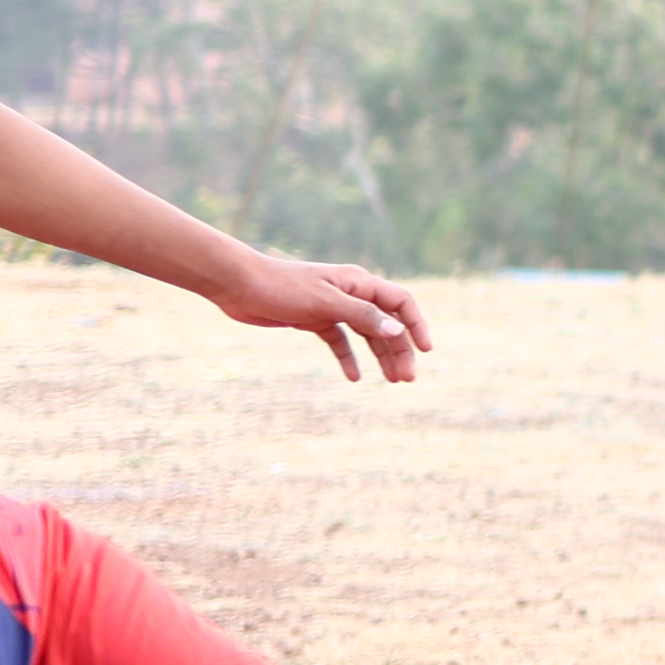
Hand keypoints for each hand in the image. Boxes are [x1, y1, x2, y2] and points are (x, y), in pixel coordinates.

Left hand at [214, 247, 433, 384]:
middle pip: (386, 323)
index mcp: (359, 283)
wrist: (238, 284)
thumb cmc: (280, 287)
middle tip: (406, 379)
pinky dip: (348, 357)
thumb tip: (397, 331)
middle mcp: (350, 294)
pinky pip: (339, 341)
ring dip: (380, 356)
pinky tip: (354, 377)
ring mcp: (332, 307)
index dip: (417, 325)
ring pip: (366, 334)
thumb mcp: (324, 303)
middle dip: (400, 350)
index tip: (426, 351)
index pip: (400, 303)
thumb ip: (362, 316)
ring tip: (392, 380)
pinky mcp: (314, 320)